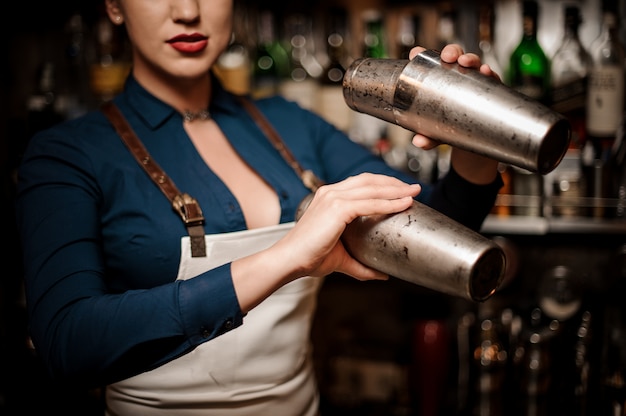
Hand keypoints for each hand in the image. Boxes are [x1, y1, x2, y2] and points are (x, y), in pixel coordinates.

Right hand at [231, 173, 421, 312]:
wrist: (291, 260)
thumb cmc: (310, 257)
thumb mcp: (341, 258)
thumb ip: (362, 265)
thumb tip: (383, 275)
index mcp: (329, 197)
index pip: (362, 183)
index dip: (384, 184)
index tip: (402, 190)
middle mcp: (331, 192)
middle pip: (370, 180)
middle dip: (394, 183)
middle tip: (414, 188)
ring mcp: (333, 198)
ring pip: (373, 188)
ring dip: (396, 189)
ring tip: (414, 192)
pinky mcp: (337, 208)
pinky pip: (370, 203)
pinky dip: (389, 203)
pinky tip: (403, 204)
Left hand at [408, 43, 499, 184]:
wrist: (473, 138)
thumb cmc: (450, 127)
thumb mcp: (437, 133)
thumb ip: (428, 137)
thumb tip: (419, 142)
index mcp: (439, 80)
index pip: (429, 63)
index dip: (422, 54)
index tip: (416, 53)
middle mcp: (457, 77)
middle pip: (454, 57)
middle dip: (451, 52)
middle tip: (447, 57)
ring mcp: (473, 81)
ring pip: (473, 63)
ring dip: (470, 59)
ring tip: (465, 62)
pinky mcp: (489, 89)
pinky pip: (491, 78)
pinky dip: (489, 74)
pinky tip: (486, 73)